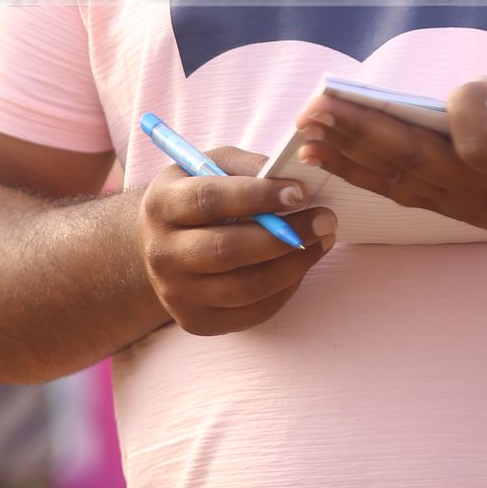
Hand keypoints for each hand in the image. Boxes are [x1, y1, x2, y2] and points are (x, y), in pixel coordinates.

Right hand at [138, 147, 336, 336]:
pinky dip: (285, 289)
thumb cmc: (197, 195)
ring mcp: (176, 293)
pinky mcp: (197, 321)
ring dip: (294, 264)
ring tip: (323, 241)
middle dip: (285, 235)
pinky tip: (301, 266)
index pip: (209, 200)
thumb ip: (247, 166)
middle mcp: (161, 253)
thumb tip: (293, 178)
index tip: (301, 193)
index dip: (258, 196)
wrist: (161, 246)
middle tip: (325, 220)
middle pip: (227, 250)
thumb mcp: (211, 167)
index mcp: (161, 205)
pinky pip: (252, 311)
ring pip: (246, 287)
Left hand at [293, 64, 486, 253]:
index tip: (476, 80)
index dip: (467, 110)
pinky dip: (359, 171)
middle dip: (363, 130)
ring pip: (398, 178)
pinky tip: (325, 153)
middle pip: (415, 161)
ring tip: (306, 127)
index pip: (478, 143)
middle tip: (318, 104)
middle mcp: (485, 189)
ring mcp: (463, 202)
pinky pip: (397, 190)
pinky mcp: (451, 205)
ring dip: (349, 152)